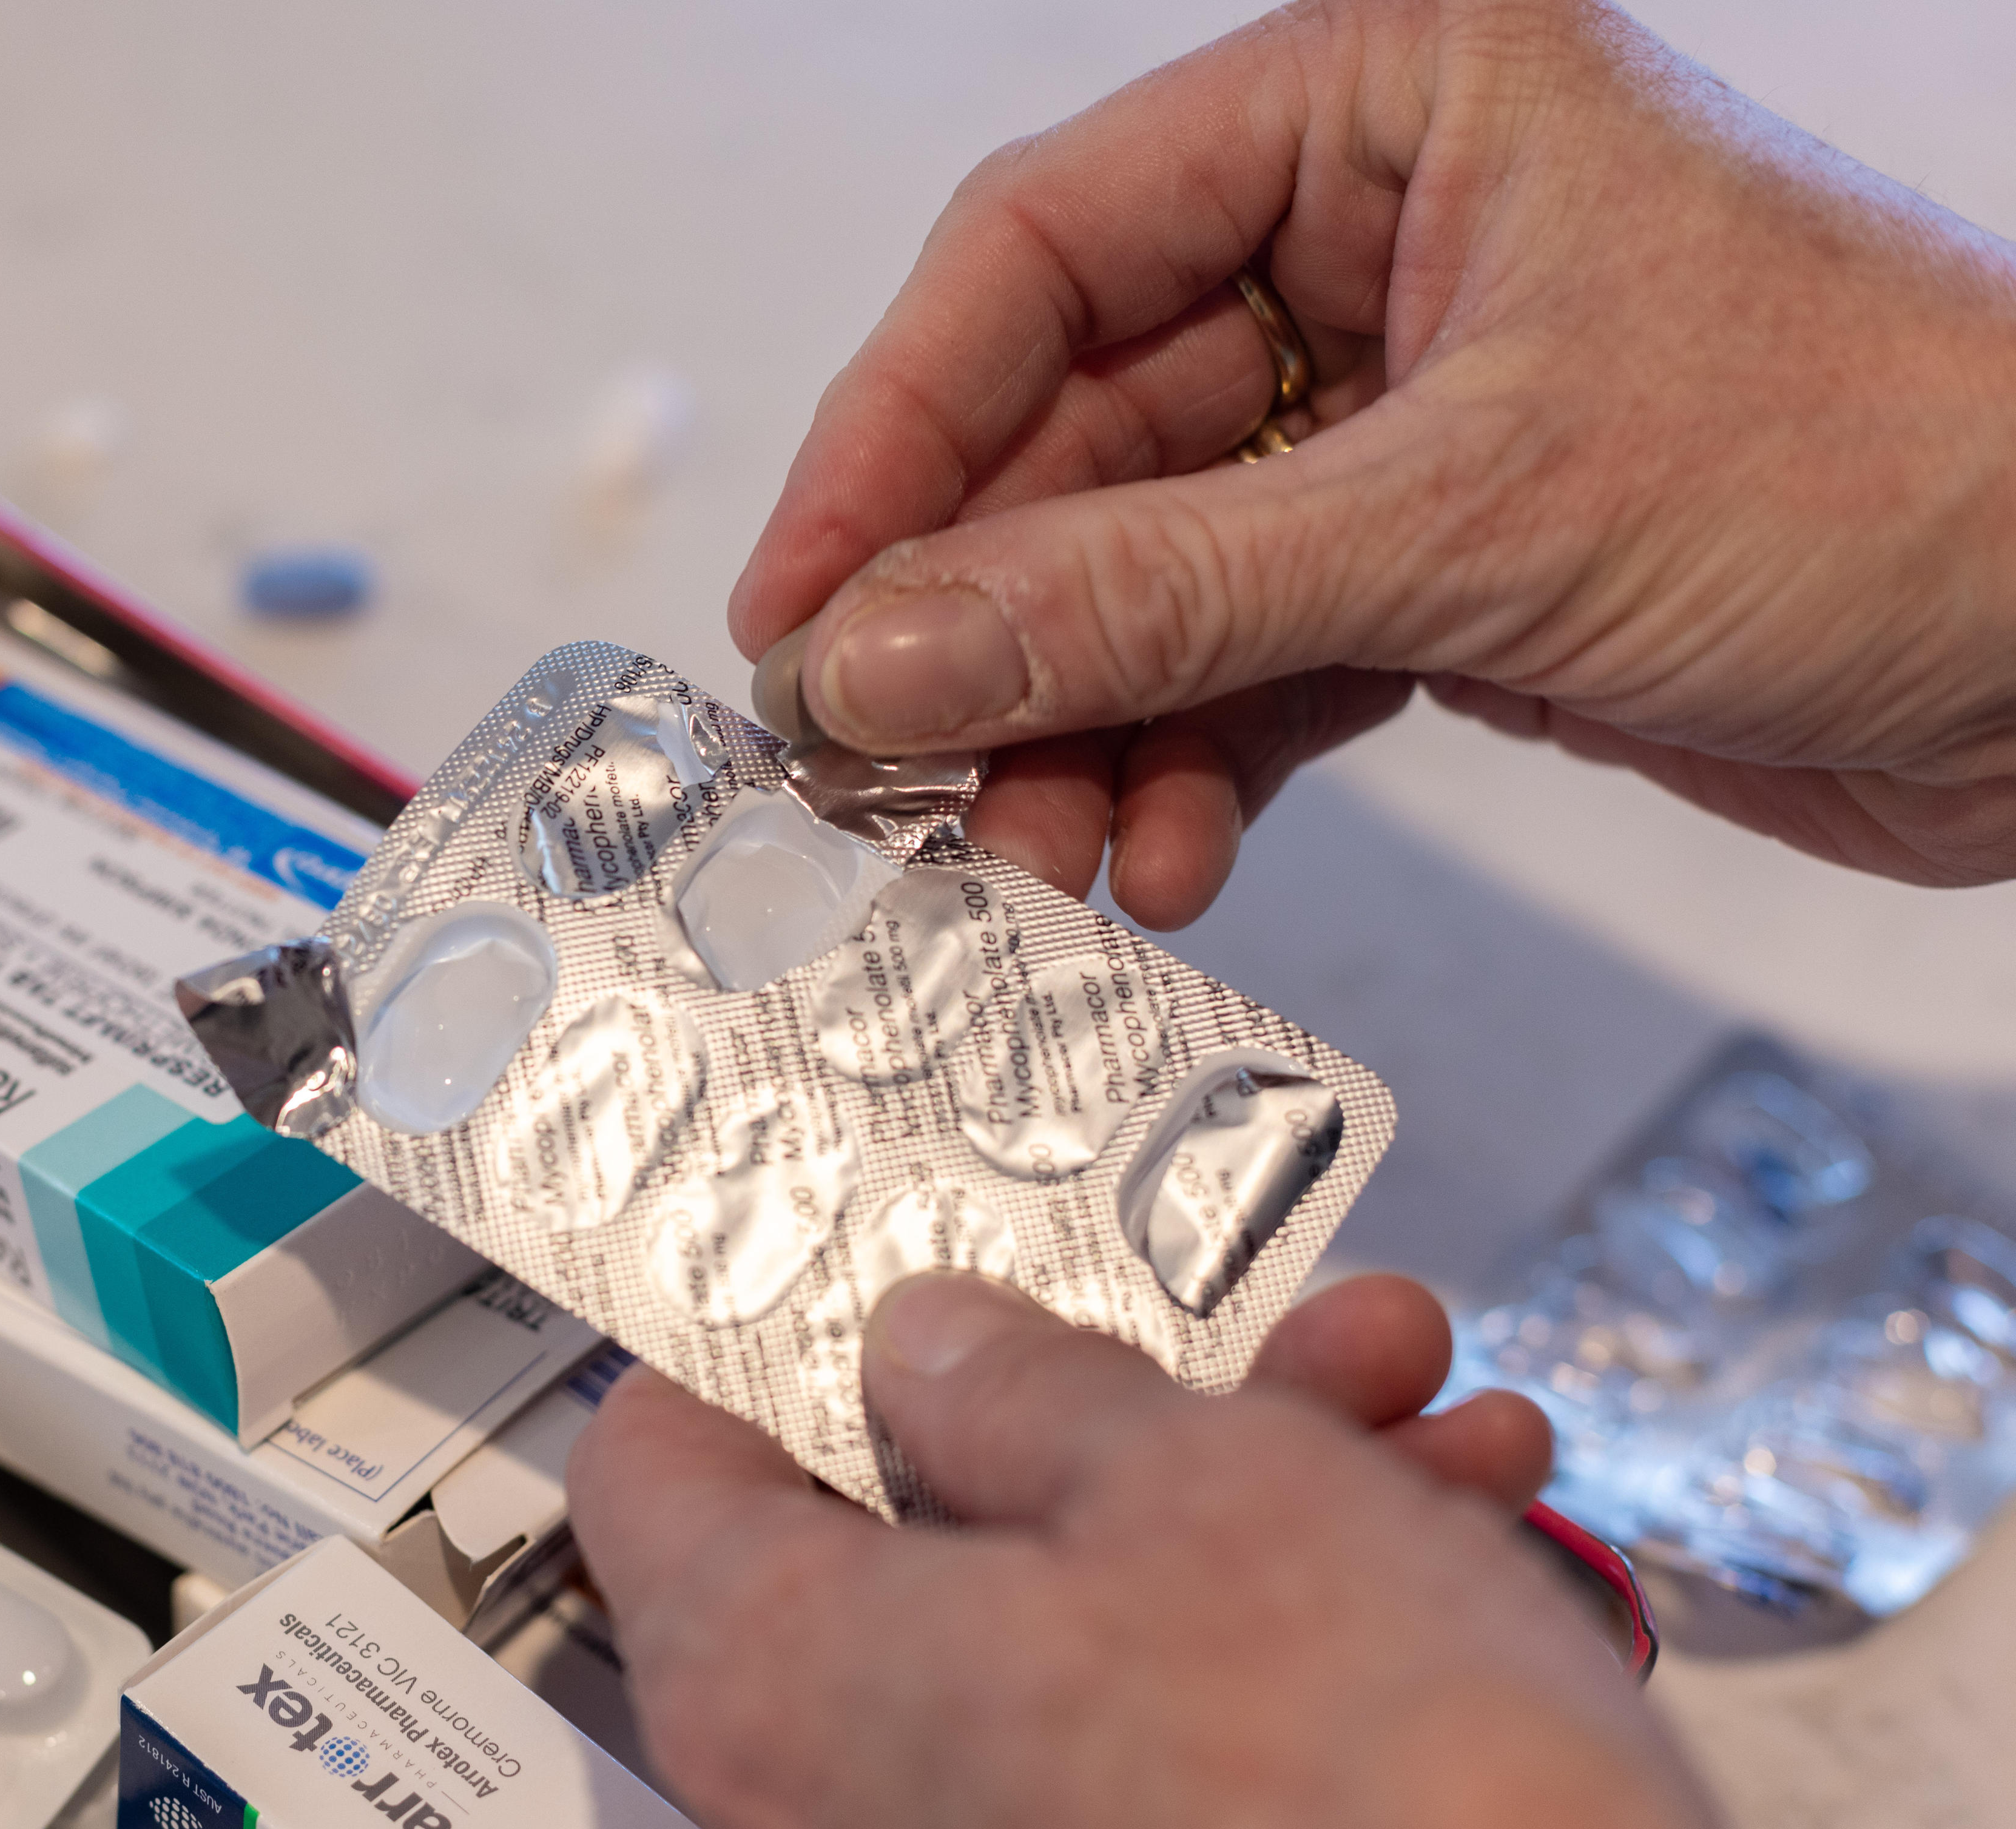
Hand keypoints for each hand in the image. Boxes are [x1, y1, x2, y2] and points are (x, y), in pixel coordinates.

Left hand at [567, 1272, 1774, 1828]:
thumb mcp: (1212, 1490)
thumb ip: (1037, 1393)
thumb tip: (943, 1357)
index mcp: (769, 1692)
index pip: (664, 1464)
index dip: (778, 1337)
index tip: (897, 1270)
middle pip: (917, 1563)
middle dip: (1120, 1423)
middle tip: (1271, 1349)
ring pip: (1066, 1679)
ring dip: (1242, 1539)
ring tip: (1425, 1450)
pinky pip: (1145, 1819)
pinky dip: (1269, 1703)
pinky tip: (1450, 1602)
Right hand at [736, 0, 2015, 929]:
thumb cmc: (1900, 466)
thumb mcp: (1471, 518)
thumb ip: (1150, 593)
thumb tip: (888, 649)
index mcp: (1385, 104)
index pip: (1045, 248)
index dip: (893, 433)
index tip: (800, 602)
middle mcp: (1376, 239)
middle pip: (1074, 431)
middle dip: (989, 624)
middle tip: (895, 764)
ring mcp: (1397, 413)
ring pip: (1143, 569)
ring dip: (1077, 726)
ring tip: (1038, 851)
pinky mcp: (1435, 562)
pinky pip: (1240, 659)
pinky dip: (1187, 765)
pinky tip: (1161, 854)